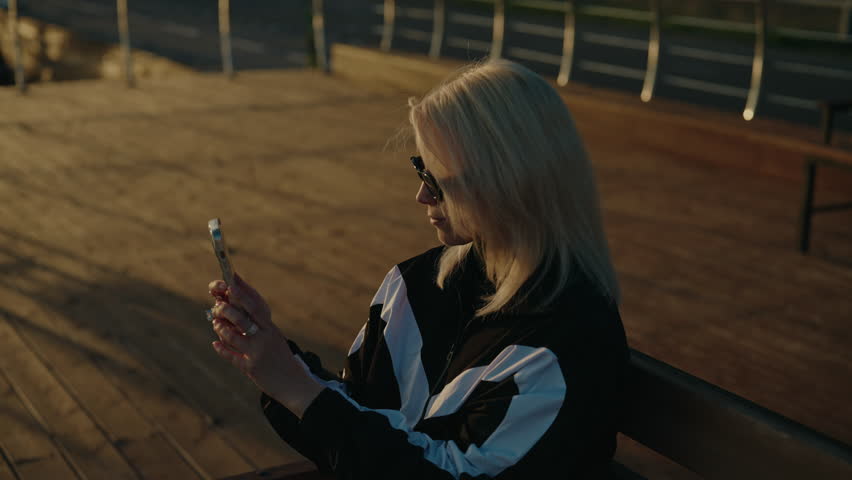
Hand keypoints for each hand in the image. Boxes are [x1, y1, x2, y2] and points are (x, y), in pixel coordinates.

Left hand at [207, 272, 325, 417]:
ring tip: (216, 323)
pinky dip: (222, 349)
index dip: (242, 293)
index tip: (230, 282)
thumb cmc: (281, 358)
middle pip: (243, 317)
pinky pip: (232, 356)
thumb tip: (239, 312)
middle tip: (217, 305)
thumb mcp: (274, 338)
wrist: (294, 383)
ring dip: (221, 329)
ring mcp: (258, 352)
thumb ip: (259, 327)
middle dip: (227, 308)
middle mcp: (265, 337)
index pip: (255, 305)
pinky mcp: (251, 368)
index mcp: (270, 328)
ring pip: (233, 336)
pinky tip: (215, 344)